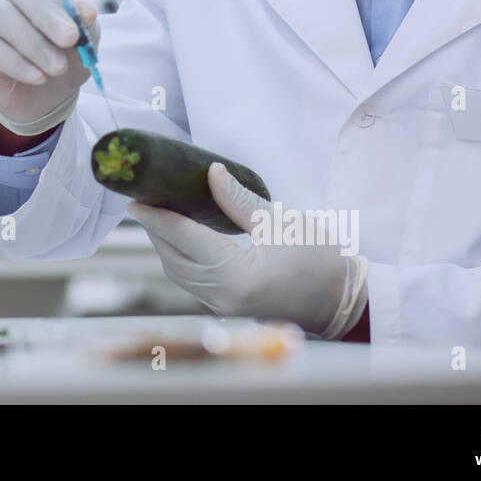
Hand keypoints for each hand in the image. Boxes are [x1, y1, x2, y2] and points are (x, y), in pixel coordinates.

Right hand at [0, 0, 100, 136]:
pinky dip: (16, 62)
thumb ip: (86, 23)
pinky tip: (37, 76)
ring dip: (34, 45)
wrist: (46, 97)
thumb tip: (86, 10)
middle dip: (46, 13)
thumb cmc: (65, 57)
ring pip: (2, 18)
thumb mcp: (85, 41)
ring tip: (57, 67)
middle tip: (70, 39)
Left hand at [128, 163, 368, 338]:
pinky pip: (191, 279)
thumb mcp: (281, 222)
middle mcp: (223, 298)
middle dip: (156, 228)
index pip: (185, 239)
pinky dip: (180, 255)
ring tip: (157, 212)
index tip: (135, 198)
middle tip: (144, 197)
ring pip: (178, 271)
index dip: (157, 217)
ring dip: (165, 242)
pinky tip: (180, 235)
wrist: (345, 302)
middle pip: (174, 258)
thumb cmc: (322, 261)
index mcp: (237, 277)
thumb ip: (239, 200)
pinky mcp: (227, 307)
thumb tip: (211, 173)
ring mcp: (223, 307)